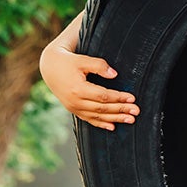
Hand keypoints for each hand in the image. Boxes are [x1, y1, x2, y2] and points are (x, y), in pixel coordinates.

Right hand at [39, 13, 139, 129]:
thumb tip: (114, 74)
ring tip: (130, 120)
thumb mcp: (83, 60)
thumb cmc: (68, 62)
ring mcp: (73, 107)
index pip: (103, 96)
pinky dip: (101, 124)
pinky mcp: (73, 110)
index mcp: (78, 89)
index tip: (132, 98)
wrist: (50, 68)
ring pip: (97, 116)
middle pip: (102, 108)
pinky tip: (112, 127)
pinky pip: (89, 119)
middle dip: (121, 110)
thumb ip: (99, 66)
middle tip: (136, 112)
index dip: (118, 98)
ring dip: (115, 119)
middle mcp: (75, 102)